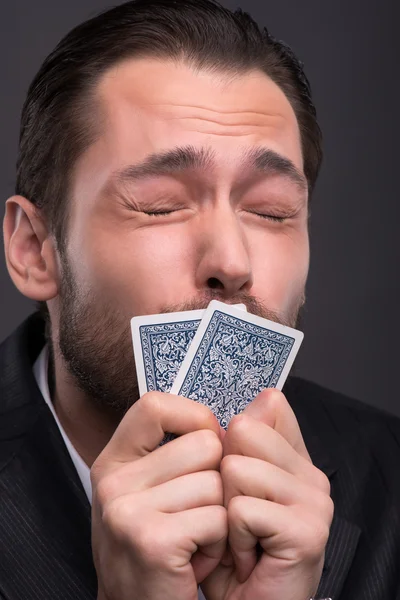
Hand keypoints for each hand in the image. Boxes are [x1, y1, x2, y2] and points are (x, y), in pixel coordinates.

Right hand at [90, 392, 227, 599]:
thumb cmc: (156, 544)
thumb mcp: (152, 488)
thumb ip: (180, 446)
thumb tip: (257, 401)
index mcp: (113, 460)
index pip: (154, 405)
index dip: (192, 416)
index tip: (206, 440)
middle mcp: (113, 481)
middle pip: (204, 444)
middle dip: (216, 479)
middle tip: (194, 512)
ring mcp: (128, 510)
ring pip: (217, 483)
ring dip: (219, 516)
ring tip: (194, 538)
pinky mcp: (152, 540)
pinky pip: (219, 518)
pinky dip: (220, 543)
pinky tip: (197, 558)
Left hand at [201, 389, 333, 599]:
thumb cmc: (233, 552)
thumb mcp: (228, 490)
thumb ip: (234, 447)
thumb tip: (237, 414)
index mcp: (294, 458)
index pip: (270, 405)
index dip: (236, 434)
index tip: (234, 471)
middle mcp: (310, 474)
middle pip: (242, 430)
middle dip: (222, 473)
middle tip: (236, 513)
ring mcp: (314, 500)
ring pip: (236, 469)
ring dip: (225, 510)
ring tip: (241, 536)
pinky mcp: (308, 530)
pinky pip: (242, 511)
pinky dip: (232, 538)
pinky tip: (247, 555)